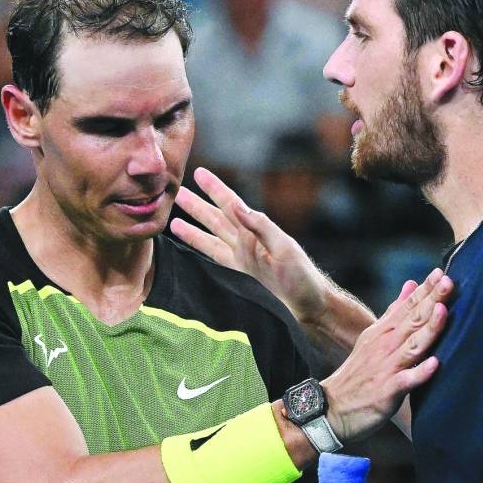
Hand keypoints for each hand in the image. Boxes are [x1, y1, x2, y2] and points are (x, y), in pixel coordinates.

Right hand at [171, 167, 330, 322]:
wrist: (309, 309)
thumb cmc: (303, 278)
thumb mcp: (285, 248)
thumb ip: (261, 227)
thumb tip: (237, 205)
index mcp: (257, 232)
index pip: (231, 205)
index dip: (215, 189)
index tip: (199, 173)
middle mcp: (246, 245)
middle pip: (216, 220)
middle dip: (197, 206)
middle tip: (176, 192)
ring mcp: (240, 263)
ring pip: (210, 241)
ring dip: (192, 230)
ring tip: (172, 220)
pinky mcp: (237, 280)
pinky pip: (212, 264)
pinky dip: (199, 256)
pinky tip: (186, 254)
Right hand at [322, 269, 452, 442]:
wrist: (330, 408)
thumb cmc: (357, 374)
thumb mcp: (372, 337)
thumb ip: (393, 312)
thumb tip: (410, 285)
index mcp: (383, 332)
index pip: (407, 306)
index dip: (425, 290)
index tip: (442, 272)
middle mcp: (385, 346)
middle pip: (412, 320)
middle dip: (431, 300)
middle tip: (449, 282)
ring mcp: (386, 368)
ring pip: (412, 345)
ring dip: (428, 329)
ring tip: (443, 311)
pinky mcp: (387, 391)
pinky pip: (406, 381)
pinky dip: (420, 372)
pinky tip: (435, 364)